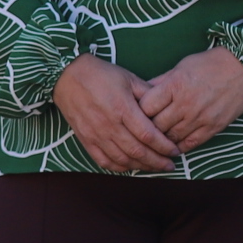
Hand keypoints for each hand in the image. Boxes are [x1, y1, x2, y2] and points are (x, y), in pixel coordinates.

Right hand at [52, 53, 177, 173]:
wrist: (66, 75)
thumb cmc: (100, 74)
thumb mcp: (128, 78)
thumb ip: (148, 94)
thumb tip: (166, 109)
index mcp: (122, 108)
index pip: (148, 135)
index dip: (164, 146)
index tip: (175, 151)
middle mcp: (109, 125)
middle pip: (137, 151)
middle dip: (157, 161)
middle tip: (170, 164)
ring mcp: (95, 134)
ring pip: (122, 159)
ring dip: (141, 166)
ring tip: (154, 167)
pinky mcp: (85, 139)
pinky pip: (103, 161)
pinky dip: (119, 167)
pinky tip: (130, 167)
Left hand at [138, 46, 242, 153]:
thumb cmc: (209, 65)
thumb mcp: (179, 67)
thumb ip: (160, 82)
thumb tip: (140, 93)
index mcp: (174, 86)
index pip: (145, 107)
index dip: (137, 112)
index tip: (135, 113)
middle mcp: (185, 104)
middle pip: (156, 125)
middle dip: (147, 128)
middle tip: (142, 130)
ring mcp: (200, 118)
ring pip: (171, 137)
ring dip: (161, 140)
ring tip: (155, 139)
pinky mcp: (213, 127)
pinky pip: (191, 143)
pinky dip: (179, 147)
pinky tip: (172, 146)